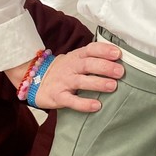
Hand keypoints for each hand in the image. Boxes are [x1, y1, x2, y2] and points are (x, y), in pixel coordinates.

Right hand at [7, 42, 123, 111]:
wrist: (35, 80)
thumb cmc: (64, 70)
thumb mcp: (76, 59)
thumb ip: (93, 58)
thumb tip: (119, 60)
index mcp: (77, 56)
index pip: (91, 49)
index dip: (104, 50)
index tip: (118, 53)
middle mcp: (71, 67)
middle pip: (88, 64)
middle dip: (105, 67)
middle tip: (120, 72)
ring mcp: (64, 82)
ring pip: (81, 82)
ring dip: (98, 83)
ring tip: (113, 86)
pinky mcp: (58, 97)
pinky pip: (71, 101)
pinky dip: (84, 104)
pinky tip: (96, 106)